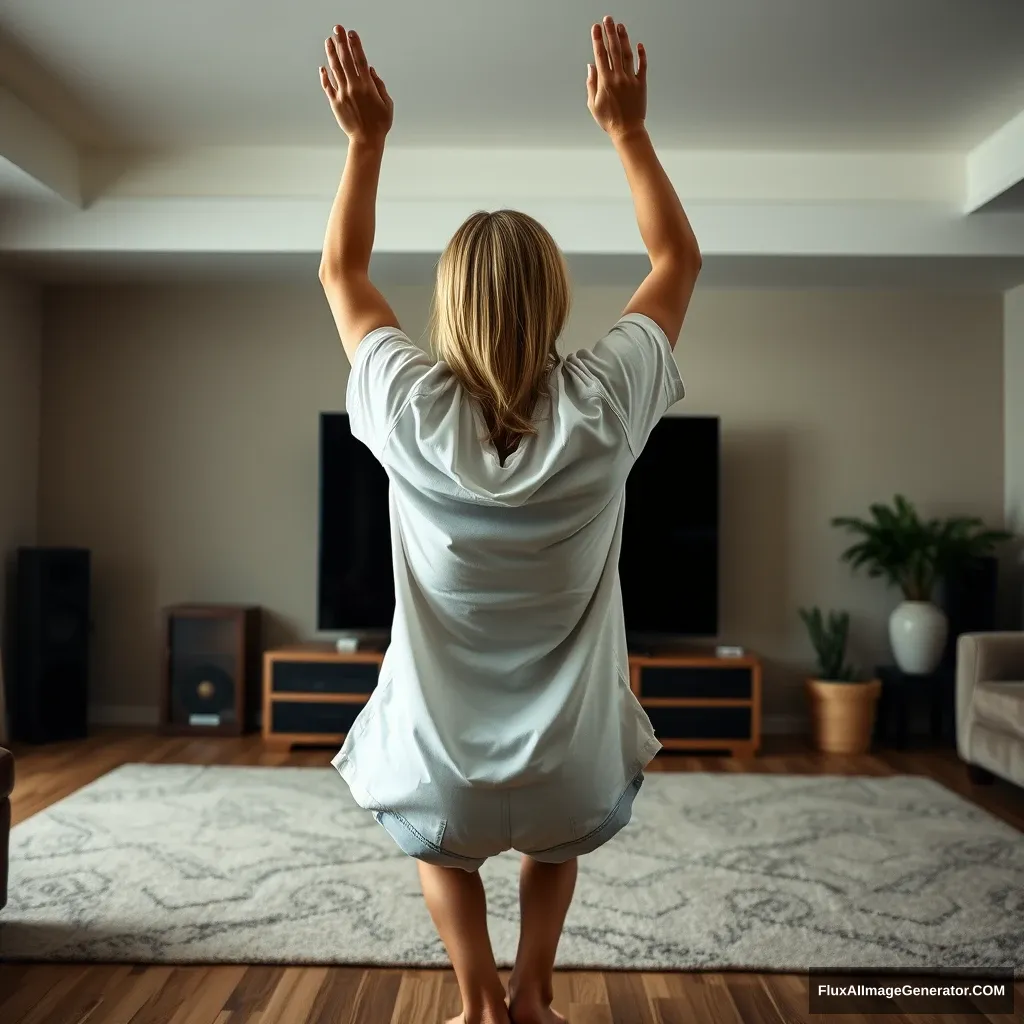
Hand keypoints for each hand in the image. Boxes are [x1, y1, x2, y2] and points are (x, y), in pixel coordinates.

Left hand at [320, 26, 392, 146]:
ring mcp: (343, 94)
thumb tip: (370, 70)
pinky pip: (328, 86)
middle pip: (346, 60)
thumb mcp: (387, 104)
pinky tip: (322, 67)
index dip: (355, 45)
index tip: (351, 33)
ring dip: (331, 53)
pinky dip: (324, 76)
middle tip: (337, 28)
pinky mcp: (335, 103)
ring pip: (335, 69)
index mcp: (368, 86)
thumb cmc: (380, 124)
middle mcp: (354, 87)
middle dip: (341, 42)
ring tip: (328, 40)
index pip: (360, 60)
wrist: (366, 140)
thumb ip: (379, 85)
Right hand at [587, 16, 646, 140]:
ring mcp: (631, 79)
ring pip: (627, 54)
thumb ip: (591, 84)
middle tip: (607, 19)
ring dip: (623, 38)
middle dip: (609, 32)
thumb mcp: (593, 104)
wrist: (627, 130)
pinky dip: (641, 55)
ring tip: (620, 26)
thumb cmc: (609, 120)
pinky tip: (639, 44)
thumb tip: (591, 66)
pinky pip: (642, 66)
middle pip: (614, 50)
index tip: (595, 28)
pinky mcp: (641, 84)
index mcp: (605, 82)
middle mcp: (619, 77)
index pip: (600, 55)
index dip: (597, 39)